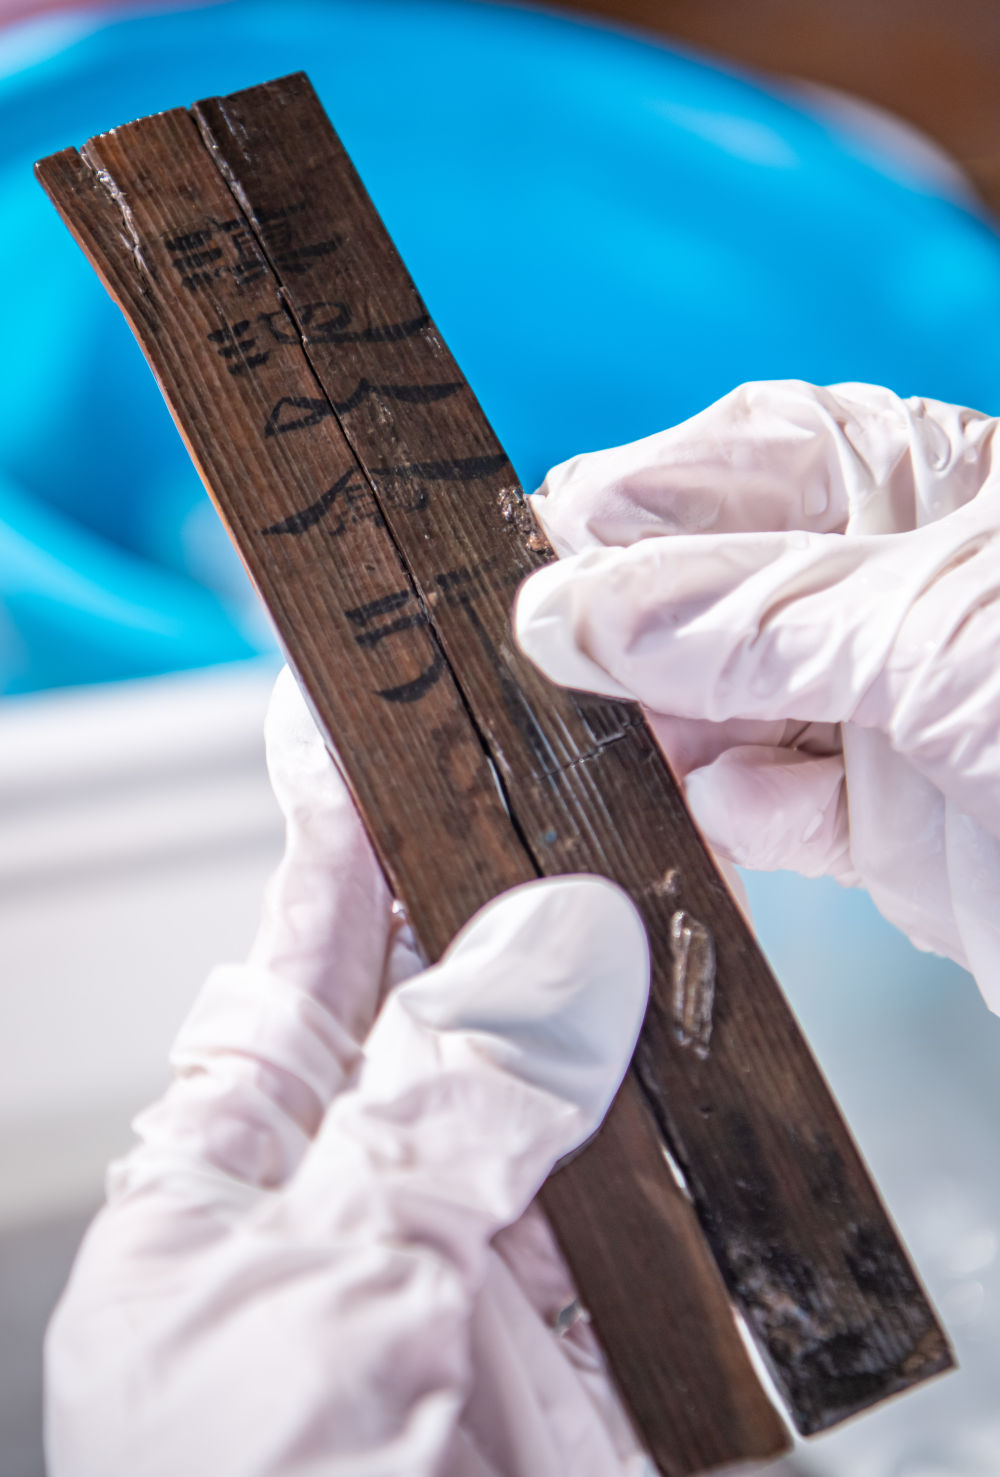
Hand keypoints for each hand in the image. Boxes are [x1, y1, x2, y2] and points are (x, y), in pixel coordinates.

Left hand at [45, 669, 649, 1476]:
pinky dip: (698, 1131)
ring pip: (565, 1093)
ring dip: (622, 999)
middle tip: (571, 771)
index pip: (292, 962)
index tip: (373, 716)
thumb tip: (550, 942)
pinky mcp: (596, 1356)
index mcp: (226, 1196)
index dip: (336, 834)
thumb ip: (440, 1110)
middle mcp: (355, 1219)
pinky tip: (721, 1046)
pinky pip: (657, 1207)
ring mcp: (477, 1281)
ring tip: (667, 878)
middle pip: (445, 1004)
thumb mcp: (325, 1299)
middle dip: (510, 890)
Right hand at [514, 379, 999, 1007]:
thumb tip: (573, 604)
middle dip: (637, 624)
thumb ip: (746, 614)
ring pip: (731, 705)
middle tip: (550, 660)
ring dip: (668, 729)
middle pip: (721, 586)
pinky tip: (706, 810)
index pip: (749, 460)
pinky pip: (774, 812)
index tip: (543, 549)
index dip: (640, 497)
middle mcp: (908, 594)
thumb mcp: (935, 628)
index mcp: (935, 489)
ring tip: (607, 745)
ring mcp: (900, 717)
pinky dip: (729, 816)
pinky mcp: (898, 834)